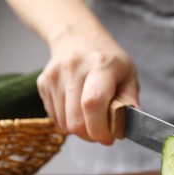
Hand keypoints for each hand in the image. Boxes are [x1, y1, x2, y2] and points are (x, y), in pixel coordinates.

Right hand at [37, 27, 138, 144]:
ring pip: (64, 123)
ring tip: (91, 118)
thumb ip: (130, 99)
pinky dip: (68, 122)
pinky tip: (78, 109)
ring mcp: (54, 76)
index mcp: (100, 65)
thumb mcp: (128, 73)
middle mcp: (74, 68)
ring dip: (80, 130)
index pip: (93, 103)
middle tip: (102, 132)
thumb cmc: (107, 58)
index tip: (109, 138)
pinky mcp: (43, 83)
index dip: (100, 128)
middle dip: (91, 135)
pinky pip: (54, 117)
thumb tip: (130, 124)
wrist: (77, 37)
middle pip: (75, 120)